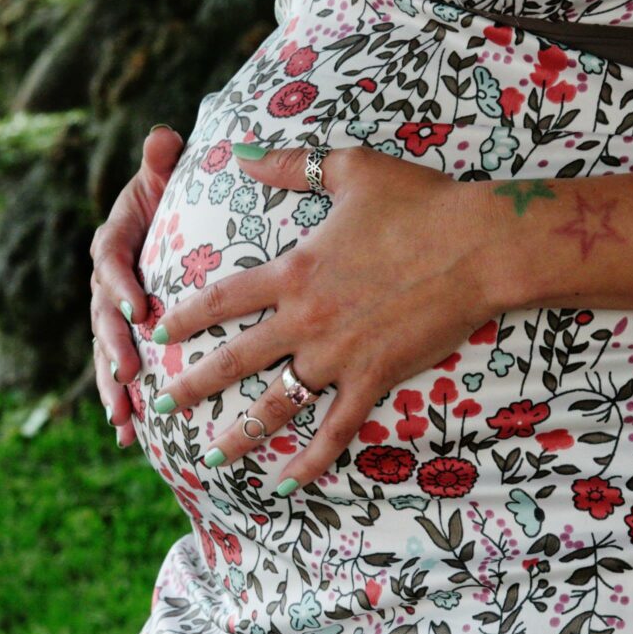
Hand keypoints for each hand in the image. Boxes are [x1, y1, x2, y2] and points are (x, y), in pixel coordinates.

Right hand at [90, 125, 184, 446]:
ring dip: (112, 386)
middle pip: (102, 315)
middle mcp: (106, 279)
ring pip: (106, 351)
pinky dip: (120, 402)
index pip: (109, 258)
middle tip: (130, 374)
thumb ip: (161, 161)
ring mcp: (112, 313)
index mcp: (114, 238)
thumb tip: (162, 136)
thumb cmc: (175, 196)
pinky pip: (118, 370)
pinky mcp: (125, 338)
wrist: (173, 219)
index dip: (119, 282)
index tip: (137, 306)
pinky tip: (127, 438)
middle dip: (114, 347)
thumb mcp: (167, 176)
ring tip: (122, 419)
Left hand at [150, 144, 505, 491]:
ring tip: (209, 458)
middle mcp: (304, 320)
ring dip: (239, 435)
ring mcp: (338, 355)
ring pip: (276, 405)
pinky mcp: (374, 379)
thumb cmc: (418, 202)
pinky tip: (288, 483)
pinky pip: (336, 429)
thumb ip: (290, 164)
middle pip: (234, 360)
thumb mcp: (349, 169)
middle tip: (161, 407)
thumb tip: (241, 150)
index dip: (184, 318)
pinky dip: (311, 460)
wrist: (477, 245)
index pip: (221, 300)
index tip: (155, 333)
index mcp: (292, 272)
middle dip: (193, 387)